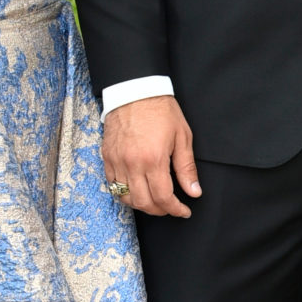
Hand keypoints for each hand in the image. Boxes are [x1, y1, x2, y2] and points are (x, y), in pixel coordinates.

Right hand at [103, 95, 200, 217]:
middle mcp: (132, 164)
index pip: (163, 197)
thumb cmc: (161, 110)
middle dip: (160, 210)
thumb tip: (194, 192)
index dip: (175, 209)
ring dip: (141, 204)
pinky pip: (112, 185)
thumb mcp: (182, 137)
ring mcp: (116, 161)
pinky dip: (125, 193)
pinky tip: (137, 189)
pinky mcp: (107, 157)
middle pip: (143, 203)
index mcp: (153, 159)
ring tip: (154, 200)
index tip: (183, 211)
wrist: (135, 90)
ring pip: (125, 197)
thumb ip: (186, 168)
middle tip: (170, 207)